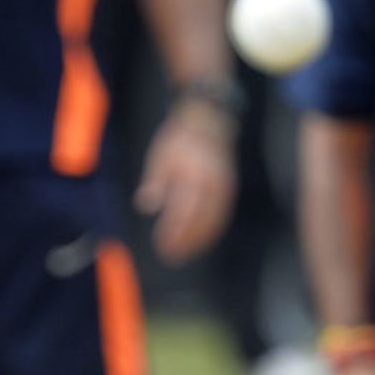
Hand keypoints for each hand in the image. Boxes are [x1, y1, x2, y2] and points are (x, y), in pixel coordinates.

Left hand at [133, 100, 236, 264]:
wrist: (208, 118)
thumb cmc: (179, 139)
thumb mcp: (160, 155)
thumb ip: (155, 181)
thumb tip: (146, 205)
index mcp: (192, 175)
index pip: (182, 212)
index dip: (173, 233)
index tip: (161, 246)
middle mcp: (211, 183)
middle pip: (199, 221)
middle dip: (185, 242)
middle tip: (171, 256)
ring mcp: (223, 187)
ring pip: (214, 221)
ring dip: (199, 241)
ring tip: (184, 253)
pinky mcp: (229, 188)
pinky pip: (222, 215)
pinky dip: (212, 231)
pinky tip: (201, 240)